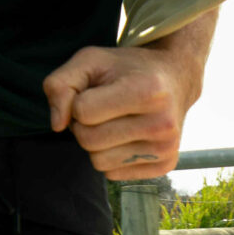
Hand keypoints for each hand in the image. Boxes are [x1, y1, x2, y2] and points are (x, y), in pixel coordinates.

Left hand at [44, 42, 191, 180]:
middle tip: (103, 108)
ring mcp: (166, 148)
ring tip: (115, 121)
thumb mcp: (90, 60)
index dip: (79, 100)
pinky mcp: (166, 165)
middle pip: (88, 140)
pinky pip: (113, 173)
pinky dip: (111, 156)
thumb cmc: (127, 69)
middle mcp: (162, 123)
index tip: (97, 91)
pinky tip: (128, 135)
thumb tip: (57, 126)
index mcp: (147, 91)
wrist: (176, 78)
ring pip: (98, 162)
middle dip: (84, 125)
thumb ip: (60, 84)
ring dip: (96, 143)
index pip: (82, 112)